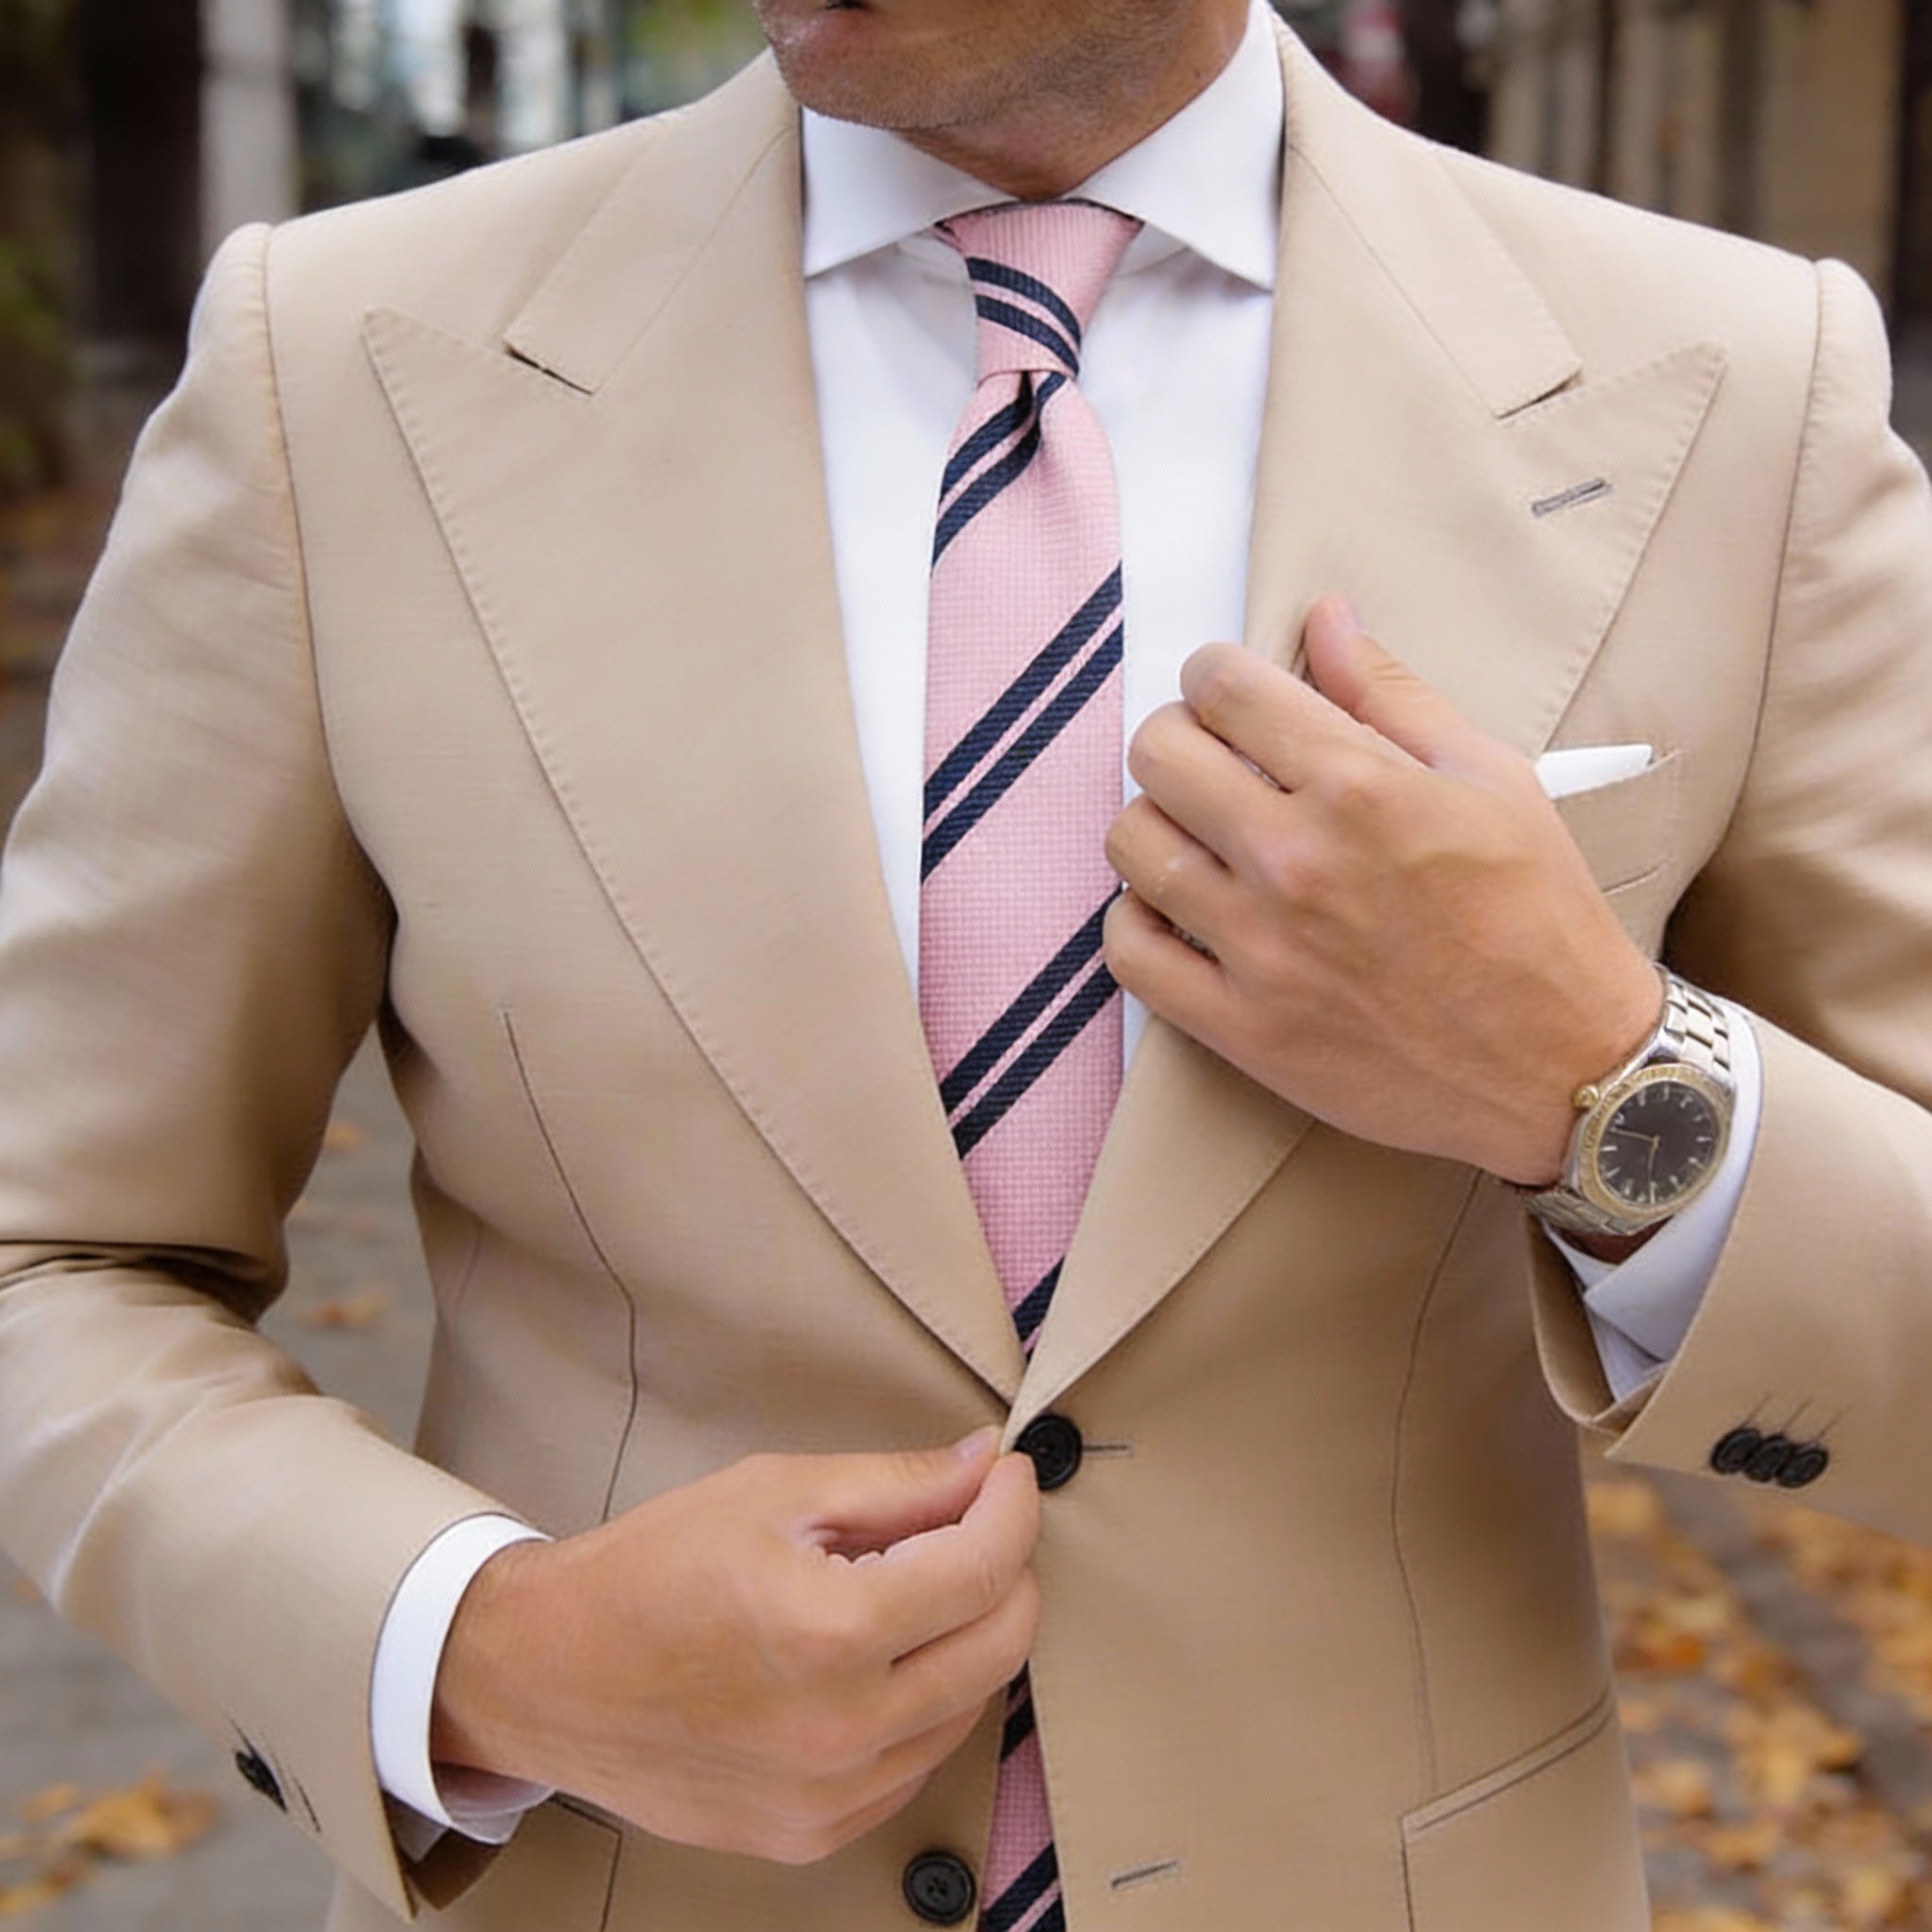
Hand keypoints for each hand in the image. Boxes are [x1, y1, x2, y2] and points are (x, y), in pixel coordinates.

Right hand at [431, 1431, 1039, 1863]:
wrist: (547, 1675)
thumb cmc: (650, 1571)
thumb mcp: (773, 1493)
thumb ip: (896, 1483)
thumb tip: (987, 1464)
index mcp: (830, 1631)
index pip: (984, 1568)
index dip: (1012, 1508)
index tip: (1008, 1477)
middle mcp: (841, 1729)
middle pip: (1000, 1645)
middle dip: (1006, 1570)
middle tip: (973, 1522)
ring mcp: (828, 1797)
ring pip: (968, 1708)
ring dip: (966, 1638)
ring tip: (910, 1587)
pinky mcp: (811, 1835)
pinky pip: (914, 1764)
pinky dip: (922, 1704)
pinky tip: (876, 1658)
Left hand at [1103, 596, 1661, 1185]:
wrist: (1566, 1068)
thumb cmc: (1539, 917)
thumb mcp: (1491, 779)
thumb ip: (1391, 694)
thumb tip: (1324, 617)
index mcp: (1359, 786)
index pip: (1222, 686)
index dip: (1214, 676)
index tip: (1229, 696)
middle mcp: (1296, 860)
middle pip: (1158, 754)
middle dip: (1179, 739)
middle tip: (1214, 764)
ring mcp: (1260, 949)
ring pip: (1131, 845)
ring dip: (1155, 826)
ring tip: (1199, 839)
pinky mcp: (1241, 1028)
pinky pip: (1128, 952)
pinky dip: (1137, 922)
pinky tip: (1180, 912)